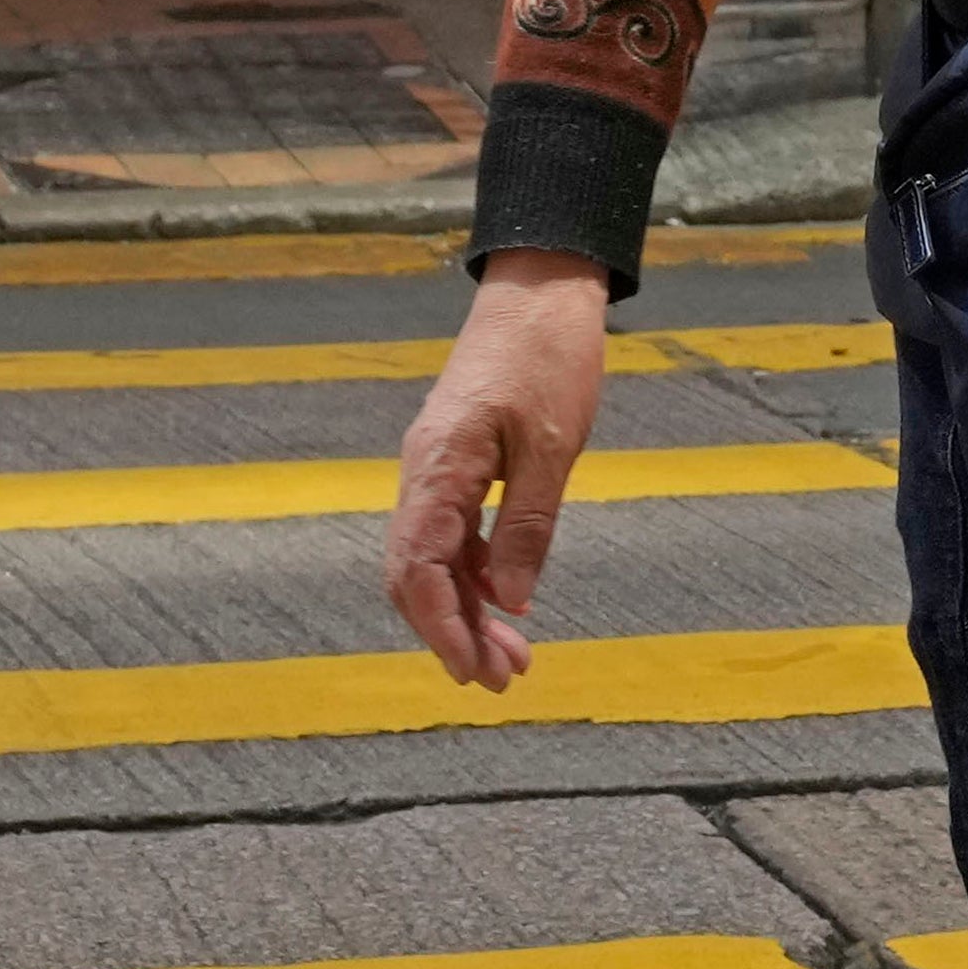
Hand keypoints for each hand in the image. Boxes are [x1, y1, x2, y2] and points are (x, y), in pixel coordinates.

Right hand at [386, 252, 615, 690]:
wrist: (540, 288)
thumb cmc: (549, 355)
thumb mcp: (551, 447)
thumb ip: (526, 525)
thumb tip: (508, 601)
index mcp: (438, 466)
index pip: (417, 569)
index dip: (441, 629)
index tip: (473, 672)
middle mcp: (423, 472)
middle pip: (415, 576)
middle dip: (453, 633)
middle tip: (503, 680)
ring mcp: (435, 469)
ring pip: (432, 560)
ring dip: (466, 610)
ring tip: (513, 658)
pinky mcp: (455, 463)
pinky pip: (450, 535)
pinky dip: (473, 575)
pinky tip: (505, 602)